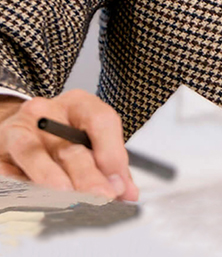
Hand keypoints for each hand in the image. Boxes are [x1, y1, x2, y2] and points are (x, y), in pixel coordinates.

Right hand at [0, 90, 137, 199]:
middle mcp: (48, 113)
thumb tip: (127, 193)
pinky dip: (24, 186)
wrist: (17, 127)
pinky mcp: (0, 150)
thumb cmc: (59, 134)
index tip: (120, 183)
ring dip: (53, 179)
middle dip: (88, 175)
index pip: (100, 121)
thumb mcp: (87, 136)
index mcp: (77, 104)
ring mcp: (20, 129)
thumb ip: (109, 163)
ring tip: (68, 198)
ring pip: (36, 154)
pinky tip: (37, 200)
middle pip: (71, 145)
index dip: (112, 153)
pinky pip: (10, 171)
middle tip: (102, 197)